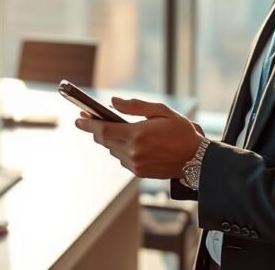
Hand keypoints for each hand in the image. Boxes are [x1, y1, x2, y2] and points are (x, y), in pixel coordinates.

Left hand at [74, 97, 203, 178]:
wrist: (197, 159)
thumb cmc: (181, 132)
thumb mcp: (161, 111)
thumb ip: (134, 106)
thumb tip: (113, 102)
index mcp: (137, 135)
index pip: (103, 130)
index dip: (88, 124)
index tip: (77, 119)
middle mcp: (133, 152)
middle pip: (104, 141)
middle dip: (96, 130)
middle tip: (90, 119)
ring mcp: (136, 164)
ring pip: (113, 150)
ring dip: (111, 140)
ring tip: (118, 129)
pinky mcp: (140, 172)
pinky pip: (122, 159)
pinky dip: (122, 149)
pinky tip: (132, 142)